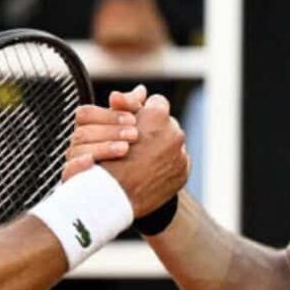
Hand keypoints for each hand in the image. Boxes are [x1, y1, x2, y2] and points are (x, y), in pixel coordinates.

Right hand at [62, 85, 147, 180]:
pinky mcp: (75, 185)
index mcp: (88, 129)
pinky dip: (79, 165)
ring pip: (77, 151)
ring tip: (126, 149)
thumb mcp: (135, 130)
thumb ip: (134, 111)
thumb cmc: (133, 156)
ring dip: (102, 147)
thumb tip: (140, 91)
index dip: (108, 115)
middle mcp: (78, 146)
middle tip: (135, 134)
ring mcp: (75, 165)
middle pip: (83, 131)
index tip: (133, 119)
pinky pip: (68, 173)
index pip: (86, 114)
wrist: (132, 193)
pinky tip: (93, 162)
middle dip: (110, 131)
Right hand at [101, 95, 188, 217]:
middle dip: (153, 130)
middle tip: (137, 141)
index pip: (156, 102)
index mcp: (158, 116)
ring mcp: (180, 154)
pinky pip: (176, 162)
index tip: (134, 122)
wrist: (112, 199)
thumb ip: (128, 104)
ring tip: (142, 158)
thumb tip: (142, 90)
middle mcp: (174, 132)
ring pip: (172, 143)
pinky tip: (149, 171)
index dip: (143, 112)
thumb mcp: (111, 126)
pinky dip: (165, 165)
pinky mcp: (183, 173)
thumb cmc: (107, 158)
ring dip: (160, 147)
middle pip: (166, 123)